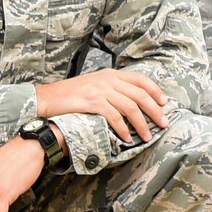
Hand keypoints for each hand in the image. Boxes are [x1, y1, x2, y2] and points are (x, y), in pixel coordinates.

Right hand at [36, 68, 168, 142]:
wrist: (47, 98)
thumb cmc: (70, 95)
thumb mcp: (94, 84)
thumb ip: (112, 88)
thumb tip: (131, 101)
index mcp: (111, 74)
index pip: (140, 79)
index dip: (155, 91)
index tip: (164, 103)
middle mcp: (108, 79)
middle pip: (140, 95)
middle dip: (154, 110)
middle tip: (163, 123)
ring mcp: (100, 90)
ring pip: (130, 107)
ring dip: (141, 124)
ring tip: (147, 136)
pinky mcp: (92, 102)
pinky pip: (114, 117)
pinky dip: (122, 129)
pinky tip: (126, 138)